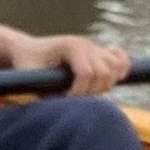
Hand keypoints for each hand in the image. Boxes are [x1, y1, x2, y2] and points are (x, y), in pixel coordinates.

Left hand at [1, 32, 129, 99]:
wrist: (27, 50)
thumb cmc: (27, 64)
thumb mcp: (30, 77)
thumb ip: (45, 89)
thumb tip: (66, 105)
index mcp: (70, 46)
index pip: (87, 73)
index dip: (79, 92)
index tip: (66, 100)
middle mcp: (86, 44)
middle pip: (104, 72)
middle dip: (92, 91)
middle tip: (76, 100)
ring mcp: (94, 48)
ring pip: (116, 66)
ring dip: (106, 84)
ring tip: (89, 92)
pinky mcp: (98, 53)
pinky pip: (120, 58)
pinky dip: (122, 67)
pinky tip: (114, 78)